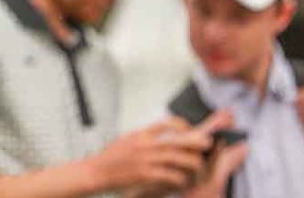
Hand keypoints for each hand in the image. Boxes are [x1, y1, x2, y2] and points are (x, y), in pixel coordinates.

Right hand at [88, 116, 209, 192]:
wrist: (96, 171)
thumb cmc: (111, 158)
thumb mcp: (127, 140)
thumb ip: (145, 137)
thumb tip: (161, 136)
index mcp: (141, 134)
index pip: (166, 123)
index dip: (182, 125)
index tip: (190, 129)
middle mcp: (145, 144)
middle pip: (177, 140)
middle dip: (195, 142)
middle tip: (207, 144)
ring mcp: (146, 159)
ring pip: (177, 158)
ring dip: (191, 162)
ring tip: (198, 165)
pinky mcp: (145, 174)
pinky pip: (170, 175)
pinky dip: (179, 178)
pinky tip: (183, 180)